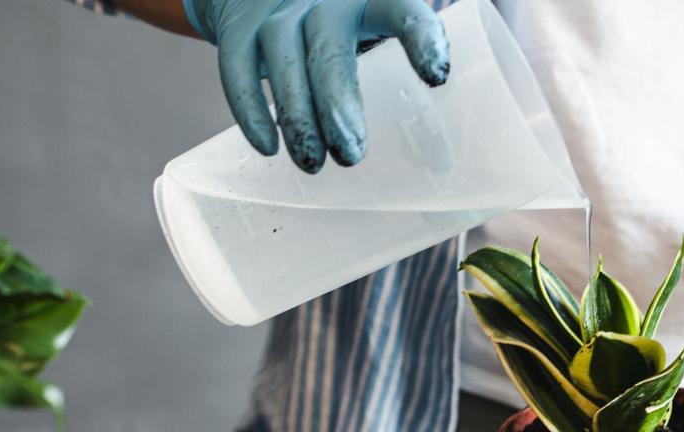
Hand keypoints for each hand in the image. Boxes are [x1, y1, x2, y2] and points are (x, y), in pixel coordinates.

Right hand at [183, 0, 449, 172]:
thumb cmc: (341, 17)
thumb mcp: (374, 22)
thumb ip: (403, 68)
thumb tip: (446, 160)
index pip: (402, 12)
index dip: (421, 40)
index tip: (437, 77)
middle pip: (329, 51)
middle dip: (339, 107)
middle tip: (351, 156)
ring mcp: (277, 12)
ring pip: (283, 65)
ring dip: (299, 121)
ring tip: (314, 164)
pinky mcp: (239, 30)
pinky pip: (237, 71)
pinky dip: (251, 112)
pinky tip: (269, 149)